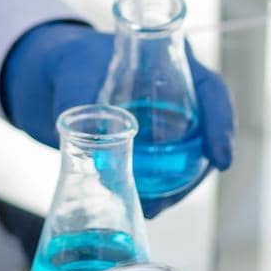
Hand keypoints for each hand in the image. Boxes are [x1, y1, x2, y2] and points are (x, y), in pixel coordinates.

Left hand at [0, 22, 234, 217]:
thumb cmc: (67, 62)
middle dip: (194, 171)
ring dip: (174, 188)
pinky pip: (163, 174)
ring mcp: (163, 126)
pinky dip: (157, 192)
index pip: (212, 92)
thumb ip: (81, 108)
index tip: (221, 159)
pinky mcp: (146, 149)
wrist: (48, 79)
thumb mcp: (72, 77)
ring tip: (148, 208)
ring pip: (187, 161)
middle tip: (166, 199)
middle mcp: (175, 97)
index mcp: (169, 64)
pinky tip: (139, 207)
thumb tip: (96, 157)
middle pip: (205, 135)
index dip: (222, 123)